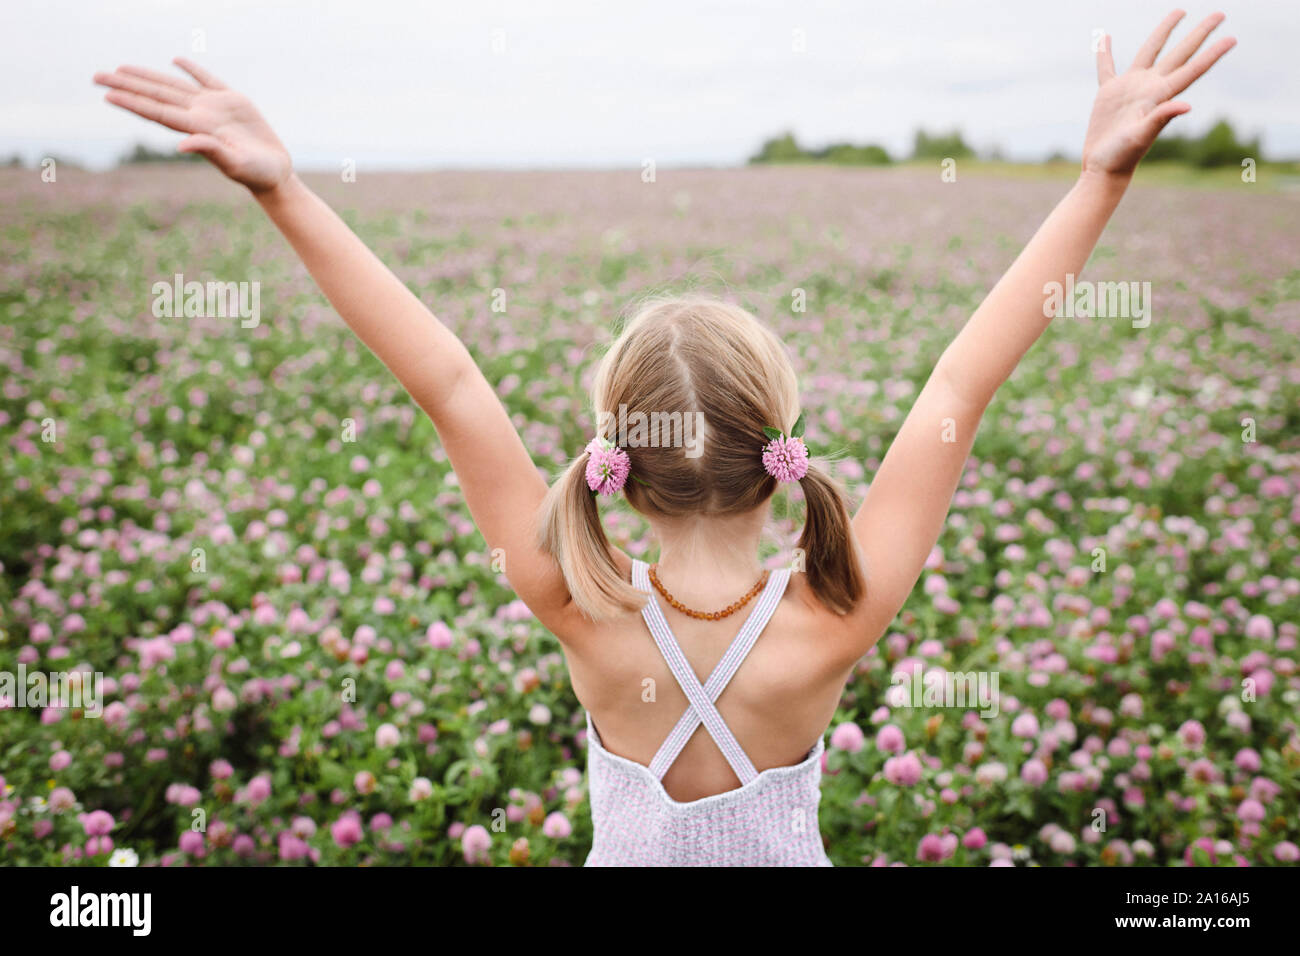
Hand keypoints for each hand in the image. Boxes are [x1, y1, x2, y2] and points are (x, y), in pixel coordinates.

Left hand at [94, 59, 292, 192]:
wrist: (275, 172)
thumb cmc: (257, 173)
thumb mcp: (236, 164)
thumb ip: (211, 151)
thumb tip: (182, 144)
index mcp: (197, 128)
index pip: (157, 111)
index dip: (132, 102)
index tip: (107, 93)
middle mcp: (199, 116)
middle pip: (156, 95)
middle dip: (126, 84)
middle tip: (96, 76)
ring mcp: (214, 108)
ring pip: (173, 85)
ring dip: (146, 76)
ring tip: (121, 68)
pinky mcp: (232, 102)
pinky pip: (206, 80)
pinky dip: (191, 69)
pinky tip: (175, 60)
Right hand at [1081, 10, 1235, 178]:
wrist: (1103, 167)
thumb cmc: (1123, 156)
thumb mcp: (1142, 137)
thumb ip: (1162, 118)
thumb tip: (1186, 106)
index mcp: (1160, 96)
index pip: (1192, 69)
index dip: (1212, 54)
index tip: (1231, 38)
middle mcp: (1149, 87)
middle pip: (1179, 53)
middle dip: (1199, 33)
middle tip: (1220, 14)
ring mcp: (1130, 88)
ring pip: (1150, 51)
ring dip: (1164, 31)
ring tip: (1179, 12)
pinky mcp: (1109, 93)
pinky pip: (1107, 67)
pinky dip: (1105, 52)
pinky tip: (1106, 38)